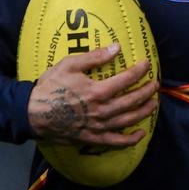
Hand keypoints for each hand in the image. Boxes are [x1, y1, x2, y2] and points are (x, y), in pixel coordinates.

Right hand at [27, 43, 158, 148]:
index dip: (139, 71)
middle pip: (132, 101)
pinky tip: (140, 133)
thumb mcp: (69, 65)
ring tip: (154, 104)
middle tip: (155, 85)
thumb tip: (116, 48)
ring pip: (129, 120)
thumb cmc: (50, 86)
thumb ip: (94, 57)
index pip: (126, 79)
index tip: (147, 65)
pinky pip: (117, 141)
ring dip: (144, 112)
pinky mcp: (93, 138)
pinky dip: (131, 139)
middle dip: (147, 91)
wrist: (33, 113)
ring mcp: (99, 126)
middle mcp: (102, 110)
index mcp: (97, 91)